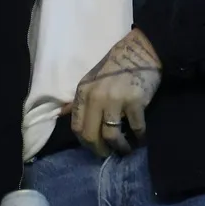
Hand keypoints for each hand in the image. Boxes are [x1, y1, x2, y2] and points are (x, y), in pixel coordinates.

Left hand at [71, 28, 161, 157]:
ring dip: (120, 148)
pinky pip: (136, 128)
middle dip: (100, 150)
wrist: (140, 51)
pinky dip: (139, 138)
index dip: (85, 142)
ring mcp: (115, 100)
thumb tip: (63, 114)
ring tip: (126, 150)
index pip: (76, 127)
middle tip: (109, 155)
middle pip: (90, 135)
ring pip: (111, 136)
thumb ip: (79, 100)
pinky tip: (141, 139)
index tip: (94, 147)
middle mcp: (95, 97)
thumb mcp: (91, 81)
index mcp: (82, 92)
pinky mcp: (135, 102)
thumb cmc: (115, 67)